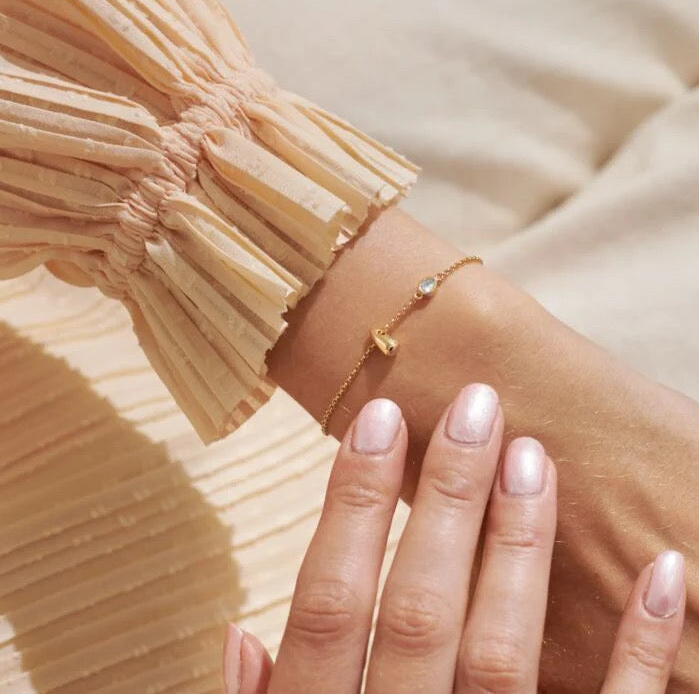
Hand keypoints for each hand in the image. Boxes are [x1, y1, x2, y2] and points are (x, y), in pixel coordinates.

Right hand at [222, 385, 685, 692]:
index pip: (328, 604)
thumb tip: (239, 633)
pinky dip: (641, 652)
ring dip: (519, 549)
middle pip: (419, 610)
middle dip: (444, 499)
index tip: (378, 420)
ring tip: (533, 455)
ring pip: (504, 655)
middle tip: (475, 407)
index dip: (351, 508)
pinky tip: (664, 570)